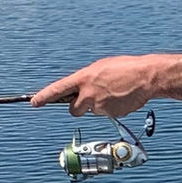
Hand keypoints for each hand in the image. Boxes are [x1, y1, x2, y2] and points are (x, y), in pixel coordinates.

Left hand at [32, 55, 167, 117]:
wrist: (147, 77)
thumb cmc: (126, 69)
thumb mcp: (101, 68)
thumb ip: (87, 79)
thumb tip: (81, 88)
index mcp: (84, 78)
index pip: (57, 89)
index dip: (44, 96)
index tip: (34, 102)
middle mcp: (88, 93)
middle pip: (73, 110)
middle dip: (80, 108)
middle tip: (92, 99)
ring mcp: (99, 105)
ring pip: (93, 112)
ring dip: (100, 106)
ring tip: (115, 93)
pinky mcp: (111, 114)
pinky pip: (107, 114)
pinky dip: (112, 109)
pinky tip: (122, 98)